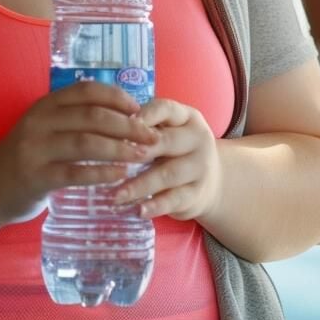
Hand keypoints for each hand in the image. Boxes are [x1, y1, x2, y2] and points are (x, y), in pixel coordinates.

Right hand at [0, 81, 159, 222]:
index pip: (87, 90)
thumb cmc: (33, 154)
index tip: (140, 109)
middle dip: (128, 125)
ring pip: (86, 142)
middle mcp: (40, 121)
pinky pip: (74, 172)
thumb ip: (77, 117)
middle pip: (92, 116)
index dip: (117, 97)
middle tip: (152, 137)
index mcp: (46, 104)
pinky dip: (101, 172)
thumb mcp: (49, 126)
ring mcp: (35, 149)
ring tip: (143, 155)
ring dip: (120, 148)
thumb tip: (128, 113)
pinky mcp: (36, 177)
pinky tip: (120, 175)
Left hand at [111, 99, 221, 220]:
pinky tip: (138, 211)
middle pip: (166, 142)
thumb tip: (106, 131)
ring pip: (168, 174)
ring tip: (115, 195)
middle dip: (137, 151)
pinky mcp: (197, 194)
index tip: (118, 124)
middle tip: (110, 160)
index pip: (165, 109)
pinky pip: (174, 199)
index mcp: (188, 118)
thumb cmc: (176, 151)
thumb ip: (144, 128)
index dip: (143, 116)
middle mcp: (198, 139)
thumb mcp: (167, 132)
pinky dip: (155, 206)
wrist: (213, 181)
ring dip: (139, 185)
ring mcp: (200, 167)